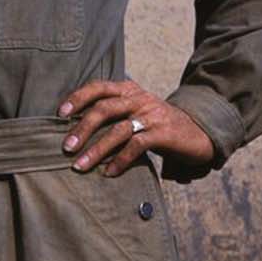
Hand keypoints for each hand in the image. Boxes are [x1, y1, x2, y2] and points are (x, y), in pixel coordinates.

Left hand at [58, 78, 214, 174]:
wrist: (200, 130)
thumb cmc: (158, 123)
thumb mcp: (136, 110)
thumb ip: (113, 113)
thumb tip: (75, 129)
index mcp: (129, 90)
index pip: (99, 87)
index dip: (78, 98)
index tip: (60, 114)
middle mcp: (139, 99)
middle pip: (104, 109)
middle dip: (81, 129)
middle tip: (66, 147)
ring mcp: (152, 116)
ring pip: (117, 130)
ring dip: (96, 150)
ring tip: (79, 166)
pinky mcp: (164, 134)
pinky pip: (136, 146)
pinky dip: (120, 161)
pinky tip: (108, 173)